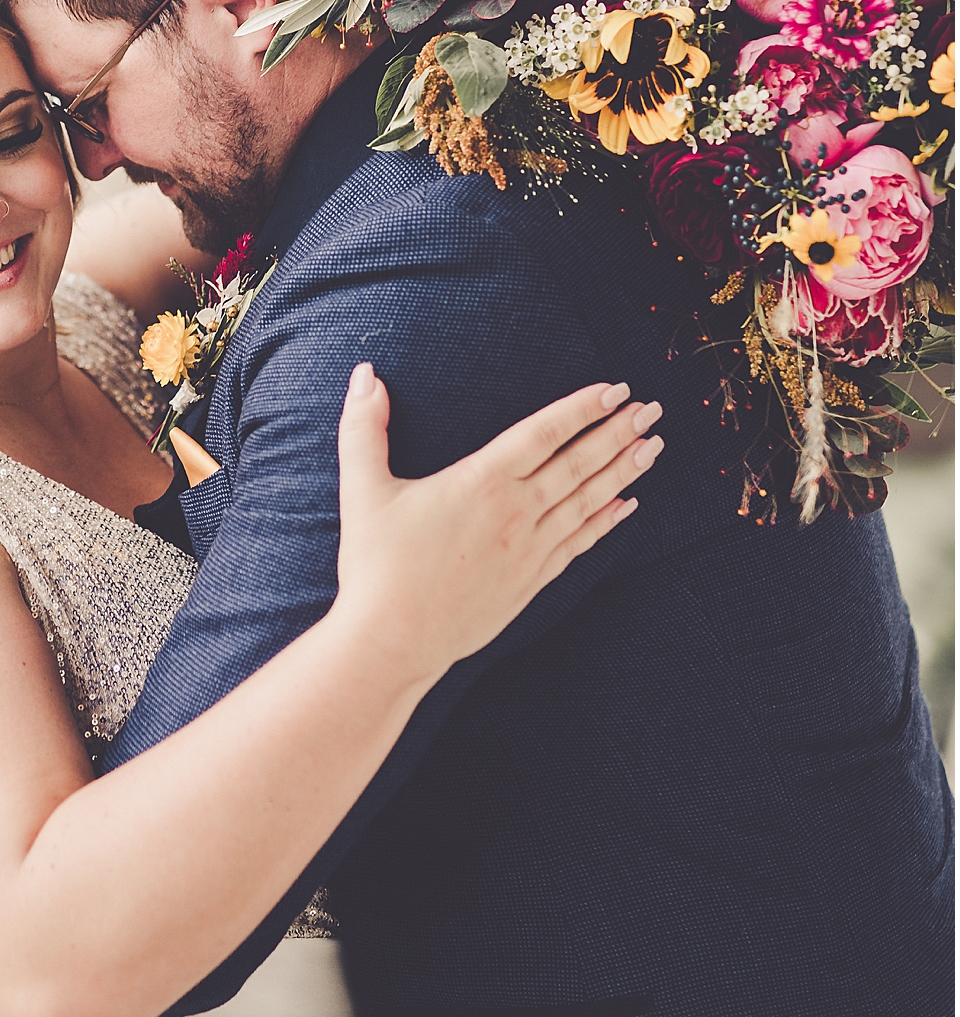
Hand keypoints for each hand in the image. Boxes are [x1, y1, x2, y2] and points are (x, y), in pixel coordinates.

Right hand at [333, 368, 660, 693]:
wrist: (393, 641)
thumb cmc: (376, 565)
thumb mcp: (363, 488)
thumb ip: (364, 427)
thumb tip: (364, 374)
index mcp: (481, 482)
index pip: (544, 433)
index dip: (581, 408)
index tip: (615, 389)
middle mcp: (516, 512)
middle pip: (578, 464)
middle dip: (618, 433)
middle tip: (652, 409)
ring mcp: (529, 550)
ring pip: (587, 501)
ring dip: (623, 471)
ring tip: (653, 447)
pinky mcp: (531, 582)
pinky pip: (579, 544)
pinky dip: (606, 522)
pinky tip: (626, 506)